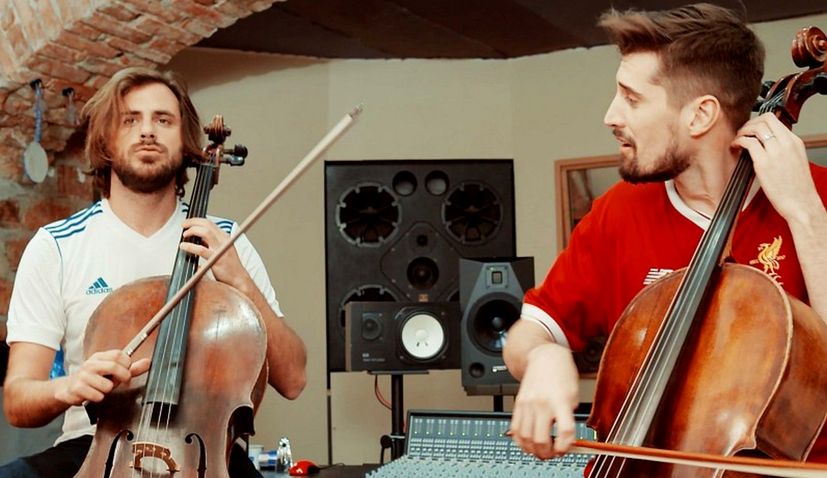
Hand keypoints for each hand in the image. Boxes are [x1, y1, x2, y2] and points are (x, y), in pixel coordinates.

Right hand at [55, 349, 149, 404]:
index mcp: (99, 357)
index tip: (126, 371)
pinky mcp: (77, 388)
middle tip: (118, 382)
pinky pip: (98, 396)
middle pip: (115, 366)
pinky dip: (98, 398)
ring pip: (107, 386)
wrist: (68, 389)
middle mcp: (91, 364)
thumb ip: (131, 368)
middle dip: (122, 377)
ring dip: (107, 391)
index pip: (119, 354)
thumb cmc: (94, 380)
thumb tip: (148, 362)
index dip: (127, 364)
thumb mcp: (112, 372)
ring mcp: (83, 375)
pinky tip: (92, 394)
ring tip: (100, 389)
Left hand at [179, 218, 251, 290]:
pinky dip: (190, 246)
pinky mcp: (217, 259)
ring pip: (205, 232)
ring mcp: (221, 249)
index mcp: (224, 237)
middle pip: (207, 224)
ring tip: (185, 234)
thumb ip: (210, 242)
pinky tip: (184, 246)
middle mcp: (224, 240)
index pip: (209, 223)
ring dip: (193, 230)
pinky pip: (201, 250)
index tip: (187, 223)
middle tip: (183, 225)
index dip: (196, 220)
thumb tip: (196, 237)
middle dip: (193, 222)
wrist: (238, 279)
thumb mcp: (221, 249)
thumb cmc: (229, 266)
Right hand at [509, 343, 579, 458]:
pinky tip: (527, 443)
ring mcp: (528, 404)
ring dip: (533, 450)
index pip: (565, 431)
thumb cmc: (562, 374)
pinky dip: (520, 441)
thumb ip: (570, 418)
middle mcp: (542, 403)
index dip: (566, 446)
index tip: (565, 449)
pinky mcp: (518, 404)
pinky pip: (515, 428)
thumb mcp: (574, 396)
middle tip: (552, 454)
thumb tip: (566, 440)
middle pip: (541, 439)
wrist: (545, 358)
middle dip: (547, 453)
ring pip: (525, 437)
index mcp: (561, 401)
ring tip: (540, 451)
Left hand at [733, 113, 820, 224]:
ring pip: (756, 128)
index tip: (751, 127)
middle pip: (764, 119)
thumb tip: (766, 142)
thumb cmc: (797, 187)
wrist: (801, 203)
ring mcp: (775, 152)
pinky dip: (738, 141)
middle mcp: (786, 143)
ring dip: (742, 131)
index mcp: (795, 142)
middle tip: (743, 132)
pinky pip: (748, 143)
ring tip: (738, 139)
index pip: (774, 119)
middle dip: (749, 123)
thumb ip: (783, 148)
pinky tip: (736, 147)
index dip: (758, 120)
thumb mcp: (796, 159)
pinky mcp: (764, 163)